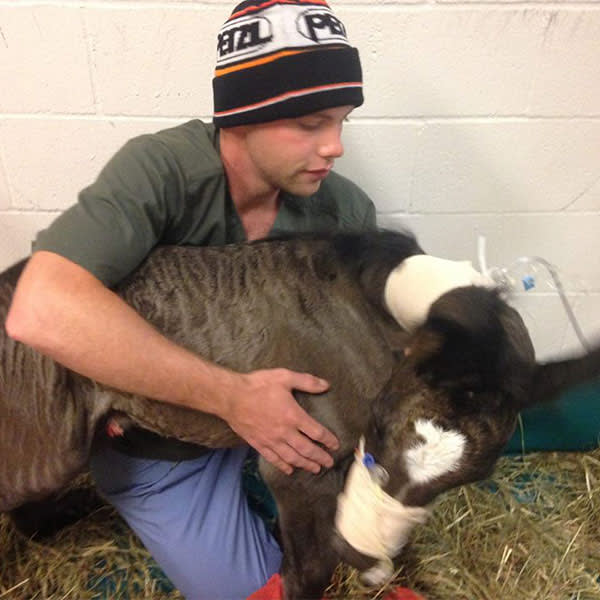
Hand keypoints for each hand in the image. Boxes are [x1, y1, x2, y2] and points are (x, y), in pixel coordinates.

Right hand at [222, 368, 338, 474]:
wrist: (231, 397)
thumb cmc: (258, 385)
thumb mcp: (284, 377)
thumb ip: (306, 381)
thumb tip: (326, 385)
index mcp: (293, 416)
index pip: (316, 432)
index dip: (328, 440)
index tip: (335, 445)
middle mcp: (284, 432)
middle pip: (307, 449)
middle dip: (320, 457)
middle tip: (329, 463)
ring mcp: (271, 440)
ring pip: (292, 457)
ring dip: (305, 464)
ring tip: (315, 469)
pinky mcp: (259, 444)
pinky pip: (274, 459)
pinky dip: (283, 466)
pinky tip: (290, 470)